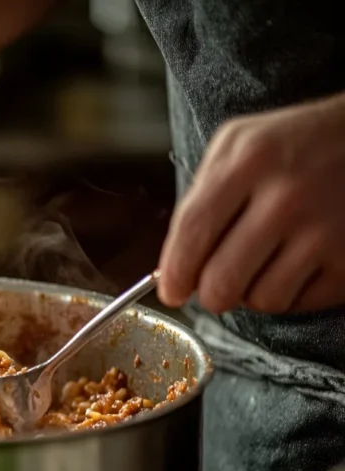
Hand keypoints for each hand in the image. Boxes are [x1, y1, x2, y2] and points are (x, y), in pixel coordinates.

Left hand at [158, 93, 344, 313]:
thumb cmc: (297, 144)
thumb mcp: (240, 143)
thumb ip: (201, 194)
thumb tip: (173, 262)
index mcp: (250, 161)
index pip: (193, 232)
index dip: (175, 271)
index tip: (172, 290)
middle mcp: (286, 198)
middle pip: (222, 281)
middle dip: (210, 293)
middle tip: (215, 285)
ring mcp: (324, 230)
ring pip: (261, 300)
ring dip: (253, 292)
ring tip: (263, 265)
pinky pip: (300, 303)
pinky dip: (291, 293)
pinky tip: (294, 266)